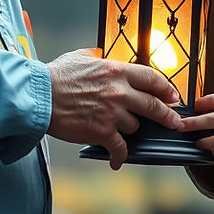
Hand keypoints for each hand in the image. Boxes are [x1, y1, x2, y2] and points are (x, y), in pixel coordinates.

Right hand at [46, 49, 183, 169]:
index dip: (166, 88)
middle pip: (153, 105)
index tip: (173, 96)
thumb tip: (101, 53)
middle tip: (175, 122)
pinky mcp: (101, 132)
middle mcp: (119, 91)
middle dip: (167, 116)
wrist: (39, 97)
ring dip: (130, 130)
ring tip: (120, 131)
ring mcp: (112, 113)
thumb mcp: (80, 57)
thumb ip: (96, 55)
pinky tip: (116, 160)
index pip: (152, 78)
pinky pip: (120, 147)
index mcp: (116, 70)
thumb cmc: (56, 76)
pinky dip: (120, 156)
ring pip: (135, 126)